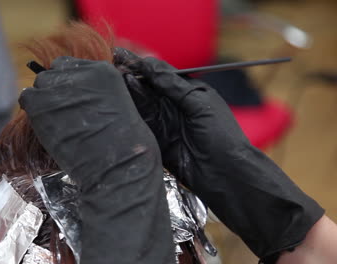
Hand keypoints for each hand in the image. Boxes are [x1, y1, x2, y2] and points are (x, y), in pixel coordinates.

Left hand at [19, 57, 174, 263]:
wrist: (117, 164)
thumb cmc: (125, 147)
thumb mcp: (118, 106)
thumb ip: (95, 94)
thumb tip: (74, 97)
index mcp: (104, 70)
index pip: (73, 66)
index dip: (69, 83)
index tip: (72, 100)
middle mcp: (81, 72)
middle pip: (55, 72)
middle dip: (56, 90)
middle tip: (62, 113)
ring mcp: (59, 86)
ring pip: (40, 83)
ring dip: (44, 100)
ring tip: (55, 122)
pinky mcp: (41, 102)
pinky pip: (27, 97)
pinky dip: (32, 111)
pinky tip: (45, 126)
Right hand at [115, 48, 323, 261]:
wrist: (225, 173)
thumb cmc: (220, 134)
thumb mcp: (199, 102)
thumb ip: (173, 85)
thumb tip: (149, 64)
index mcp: (187, 91)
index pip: (160, 74)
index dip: (142, 65)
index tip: (123, 56)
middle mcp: (173, 105)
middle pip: (147, 88)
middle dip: (131, 78)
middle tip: (112, 68)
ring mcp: (164, 122)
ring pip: (141, 104)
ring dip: (129, 94)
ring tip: (114, 81)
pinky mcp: (156, 139)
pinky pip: (140, 124)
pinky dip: (130, 114)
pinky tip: (121, 103)